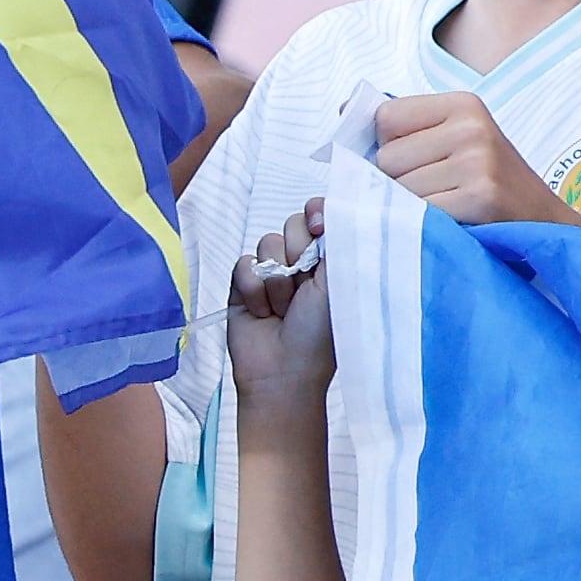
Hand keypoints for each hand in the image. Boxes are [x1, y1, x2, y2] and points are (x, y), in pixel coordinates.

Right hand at [224, 196, 334, 416]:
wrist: (283, 371)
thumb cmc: (319, 333)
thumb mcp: (338, 284)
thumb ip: (338, 243)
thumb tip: (329, 209)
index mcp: (330, 259)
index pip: (321, 215)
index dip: (317, 214)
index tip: (319, 226)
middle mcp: (301, 262)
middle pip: (292, 224)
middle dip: (299, 255)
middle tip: (304, 289)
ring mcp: (270, 272)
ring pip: (267, 243)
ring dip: (278, 281)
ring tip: (284, 309)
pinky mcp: (243, 285)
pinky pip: (243, 264)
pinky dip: (254, 290)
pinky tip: (263, 312)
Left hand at [372, 93, 570, 225]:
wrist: (544, 223)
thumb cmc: (489, 183)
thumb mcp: (457, 140)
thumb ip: (406, 127)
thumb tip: (344, 110)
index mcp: (462, 104)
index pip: (384, 118)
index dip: (387, 146)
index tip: (412, 164)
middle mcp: (471, 126)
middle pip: (386, 158)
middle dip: (398, 182)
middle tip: (436, 193)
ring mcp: (477, 161)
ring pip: (398, 190)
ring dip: (411, 209)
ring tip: (445, 209)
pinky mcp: (480, 196)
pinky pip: (418, 213)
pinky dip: (425, 227)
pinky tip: (451, 225)